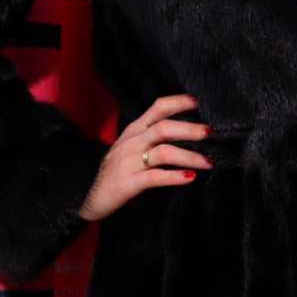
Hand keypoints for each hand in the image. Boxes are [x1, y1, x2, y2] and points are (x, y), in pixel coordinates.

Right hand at [78, 93, 211, 221]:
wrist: (86, 194)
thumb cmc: (115, 171)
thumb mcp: (130, 148)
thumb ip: (151, 138)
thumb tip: (186, 132)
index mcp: (134, 130)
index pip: (157, 108)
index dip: (177, 102)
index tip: (198, 101)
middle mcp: (132, 142)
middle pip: (164, 128)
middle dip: (189, 129)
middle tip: (210, 133)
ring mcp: (129, 162)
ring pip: (163, 152)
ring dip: (188, 155)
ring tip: (208, 162)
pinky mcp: (128, 183)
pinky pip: (154, 177)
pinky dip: (174, 176)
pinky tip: (190, 177)